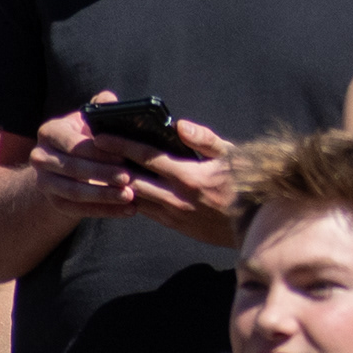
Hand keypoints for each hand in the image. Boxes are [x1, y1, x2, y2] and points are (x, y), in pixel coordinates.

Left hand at [30, 94, 240, 244]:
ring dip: (117, 186)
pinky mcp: (178, 227)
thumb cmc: (251, 182)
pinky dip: (134, 201)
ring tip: (100, 172)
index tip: (100, 136)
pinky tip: (125, 191)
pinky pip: (147, 213)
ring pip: (136, 199)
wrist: (262, 224)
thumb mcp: (235, 155)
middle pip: (132, 180)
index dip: (120, 145)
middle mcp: (178, 198)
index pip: (146, 157)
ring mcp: (176, 216)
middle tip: (90, 153)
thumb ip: (205, 139)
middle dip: (109, 166)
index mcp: (190, 176)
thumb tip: (179, 125)